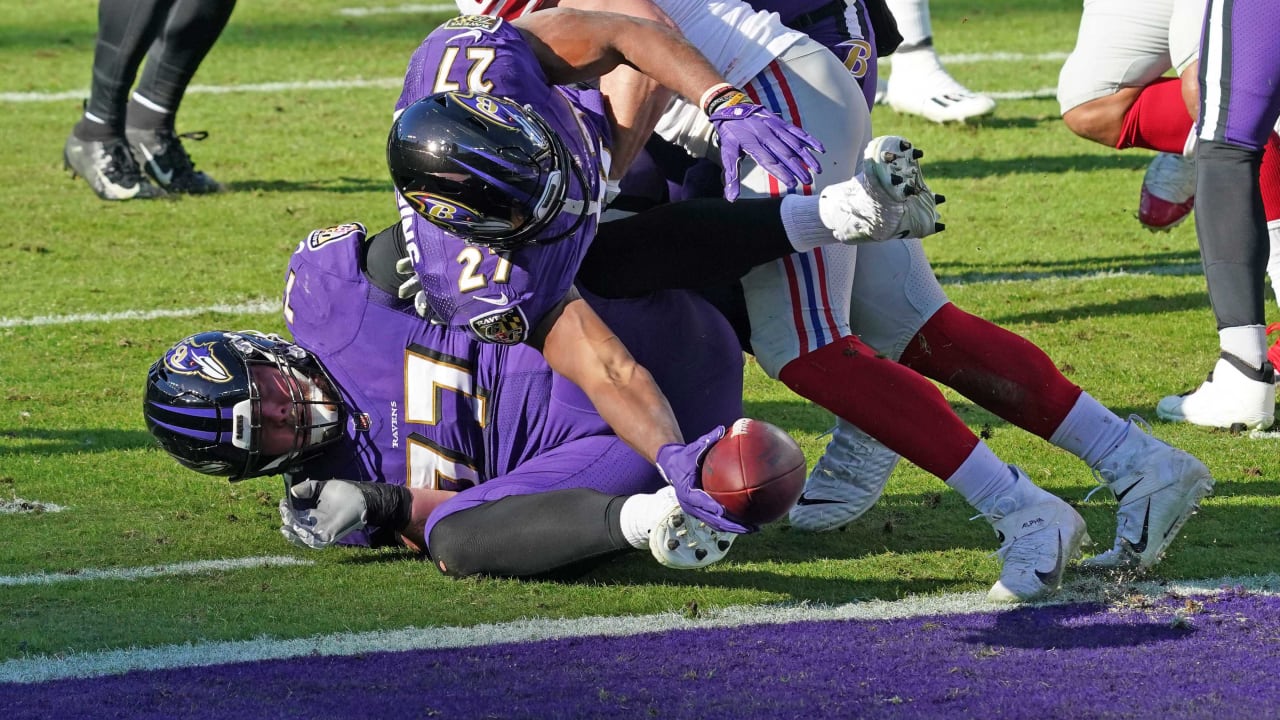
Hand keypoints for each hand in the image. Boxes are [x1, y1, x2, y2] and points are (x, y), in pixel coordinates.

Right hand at [278, 479, 367, 549]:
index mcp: (312, 515)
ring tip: (286, 524)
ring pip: (302, 539)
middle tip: (284, 510)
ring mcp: (322, 532)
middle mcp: (315, 525)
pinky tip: (298, 529)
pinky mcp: (330, 536)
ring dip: (292, 533)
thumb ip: (308, 488)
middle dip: (287, 521)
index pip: (294, 517)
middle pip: (295, 529)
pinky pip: (315, 542)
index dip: (286, 511)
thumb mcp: (322, 487)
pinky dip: (305, 538)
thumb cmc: (344, 492)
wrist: (361, 497)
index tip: (283, 501)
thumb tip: (292, 491)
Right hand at [656, 426, 756, 533]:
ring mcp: (696, 510)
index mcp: (687, 490)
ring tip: (754, 528)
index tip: (724, 512)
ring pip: (717, 523)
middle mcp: (691, 504)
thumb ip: (707, 440)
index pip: (700, 501)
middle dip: (731, 526)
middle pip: (712, 519)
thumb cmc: (685, 456)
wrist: (673, 466)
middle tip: (749, 527)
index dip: (712, 507)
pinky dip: (732, 522)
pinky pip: (718, 519)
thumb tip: (722, 429)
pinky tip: (748, 520)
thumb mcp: (693, 448)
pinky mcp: (702, 510)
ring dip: (735, 528)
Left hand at [708, 92, 823, 201]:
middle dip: (798, 168)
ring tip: (816, 170)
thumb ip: (732, 177)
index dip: (781, 173)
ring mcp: (775, 127)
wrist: (732, 107)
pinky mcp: (781, 123)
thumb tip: (731, 199)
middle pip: (785, 154)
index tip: (792, 184)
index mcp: (752, 143)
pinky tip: (820, 149)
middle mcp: (766, 134)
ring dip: (806, 157)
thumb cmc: (731, 134)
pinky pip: (798, 131)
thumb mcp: (727, 154)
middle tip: (807, 182)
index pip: (769, 161)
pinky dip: (809, 140)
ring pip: (794, 143)